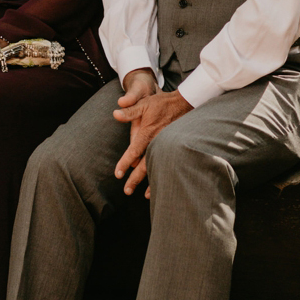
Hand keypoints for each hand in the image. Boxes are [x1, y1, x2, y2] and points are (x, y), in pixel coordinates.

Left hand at [113, 75, 185, 196]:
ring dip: (150, 183)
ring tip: (143, 196)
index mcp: (147, 134)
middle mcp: (156, 143)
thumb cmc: (161, 104)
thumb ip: (129, 111)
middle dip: (135, 179)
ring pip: (156, 168)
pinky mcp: (172, 149)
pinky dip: (163, 176)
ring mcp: (165, 147)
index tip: (118, 174)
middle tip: (127, 191)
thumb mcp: (144, 104)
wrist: (184, 104)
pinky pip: (166, 165)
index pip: (133, 152)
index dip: (124, 163)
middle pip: (144, 166)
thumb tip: (115, 113)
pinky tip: (161, 185)